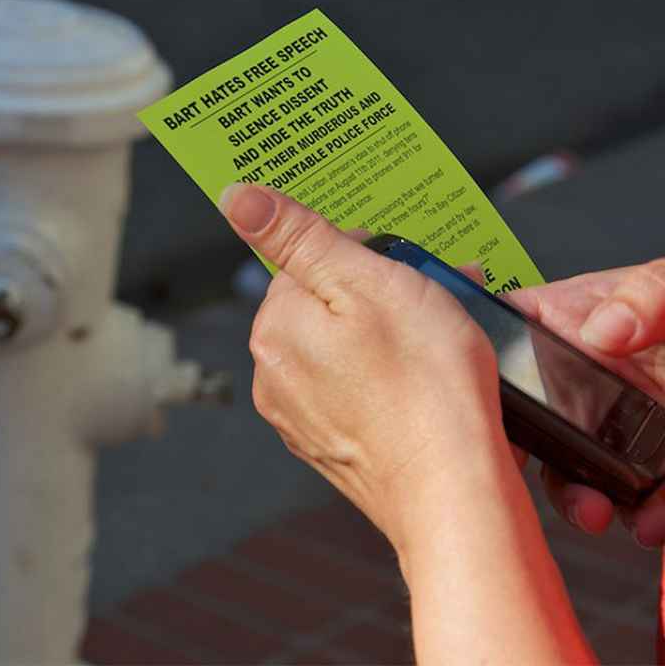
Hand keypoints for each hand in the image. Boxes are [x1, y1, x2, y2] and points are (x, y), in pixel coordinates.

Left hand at [218, 183, 512, 549]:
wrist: (452, 492)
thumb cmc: (424, 384)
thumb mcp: (366, 282)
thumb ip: (297, 237)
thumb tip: (237, 198)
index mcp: (276, 329)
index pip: (303, 261)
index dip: (357, 253)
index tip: (400, 262)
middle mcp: (275, 375)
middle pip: (323, 305)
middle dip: (374, 291)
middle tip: (431, 296)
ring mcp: (301, 417)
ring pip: (340, 348)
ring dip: (383, 333)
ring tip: (438, 339)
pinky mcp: (331, 445)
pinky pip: (351, 389)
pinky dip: (381, 376)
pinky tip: (420, 382)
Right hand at [508, 261, 664, 546]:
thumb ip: (644, 293)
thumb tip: (603, 328)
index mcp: (570, 321)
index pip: (504, 346)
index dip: (481, 379)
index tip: (478, 412)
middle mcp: (582, 378)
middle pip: (532, 423)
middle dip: (529, 457)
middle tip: (533, 471)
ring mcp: (616, 421)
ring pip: (576, 469)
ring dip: (578, 498)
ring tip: (594, 507)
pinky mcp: (654, 460)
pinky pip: (641, 496)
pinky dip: (644, 515)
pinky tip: (650, 517)